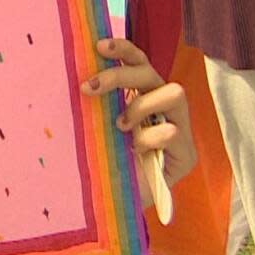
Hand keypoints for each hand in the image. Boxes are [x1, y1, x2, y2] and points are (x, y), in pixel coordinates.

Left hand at [80, 39, 196, 205]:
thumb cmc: (96, 165)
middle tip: (88, 88)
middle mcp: (161, 110)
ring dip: (140, 106)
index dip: (122, 49)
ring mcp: (178, 130)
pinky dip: (150, 139)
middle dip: (120, 75)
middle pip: (151, 73)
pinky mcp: (186, 155)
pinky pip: (173, 132)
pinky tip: (136, 151)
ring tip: (120, 128)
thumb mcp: (89, 128)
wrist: (109, 208)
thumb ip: (92, 104)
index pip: (138, 62)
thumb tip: (69, 73)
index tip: (97, 46)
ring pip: (174, 93)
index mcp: (138, 97)